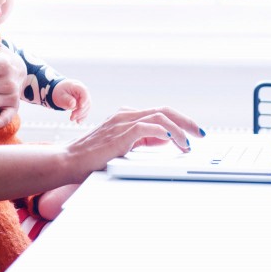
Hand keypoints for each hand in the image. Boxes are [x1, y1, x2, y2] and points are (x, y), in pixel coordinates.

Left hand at [52, 79, 91, 122]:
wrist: (58, 92)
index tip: (80, 106)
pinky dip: (82, 116)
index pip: (84, 92)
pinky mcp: (83, 104)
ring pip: (87, 107)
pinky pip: (85, 111)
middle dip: (80, 111)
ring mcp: (84, 98)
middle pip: (87, 101)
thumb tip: (73, 104)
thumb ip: (66, 99)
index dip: (84, 99)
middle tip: (72, 117)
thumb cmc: (59, 92)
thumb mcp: (60, 95)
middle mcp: (82, 92)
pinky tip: (78, 122)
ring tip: (72, 119)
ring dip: (81, 115)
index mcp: (77, 86)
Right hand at [63, 107, 204, 179]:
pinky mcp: (119, 134)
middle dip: (186, 121)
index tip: (194, 131)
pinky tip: (173, 138)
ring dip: (179, 129)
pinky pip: (147, 127)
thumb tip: (165, 137)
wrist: (69, 161)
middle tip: (201, 133)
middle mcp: (126, 115)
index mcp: (127, 116)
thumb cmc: (92, 157)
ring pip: (159, 116)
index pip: (160, 112)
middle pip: (164, 110)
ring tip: (189, 142)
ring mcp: (122, 122)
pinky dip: (163, 131)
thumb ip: (143, 139)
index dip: (180, 120)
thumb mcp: (123, 145)